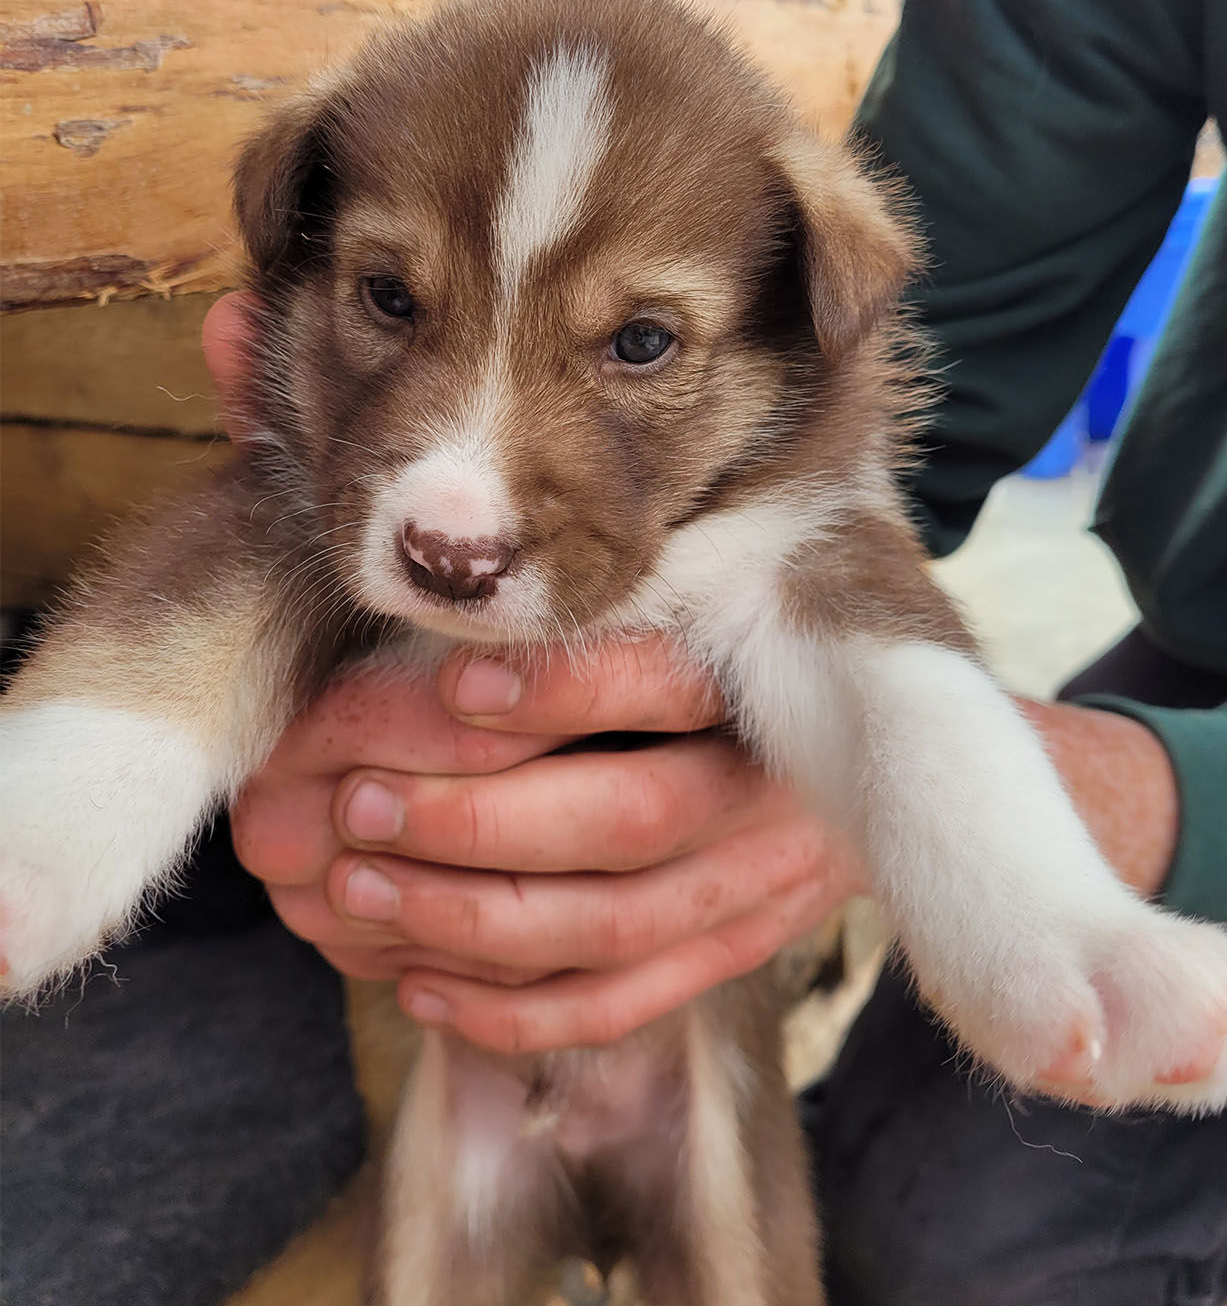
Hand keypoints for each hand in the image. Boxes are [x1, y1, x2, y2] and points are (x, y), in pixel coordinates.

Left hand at [200, 297, 1189, 1054]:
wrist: (898, 695)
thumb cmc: (665, 567)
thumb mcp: (576, 494)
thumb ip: (395, 429)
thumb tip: (217, 330)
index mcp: (764, 637)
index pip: (664, 678)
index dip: (549, 693)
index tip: (438, 690)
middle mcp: (784, 759)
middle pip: (629, 820)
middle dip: (461, 822)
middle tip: (330, 809)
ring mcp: (777, 868)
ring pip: (619, 927)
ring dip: (463, 920)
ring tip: (339, 893)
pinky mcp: (750, 942)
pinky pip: (635, 1001)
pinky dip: (517, 1008)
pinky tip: (412, 984)